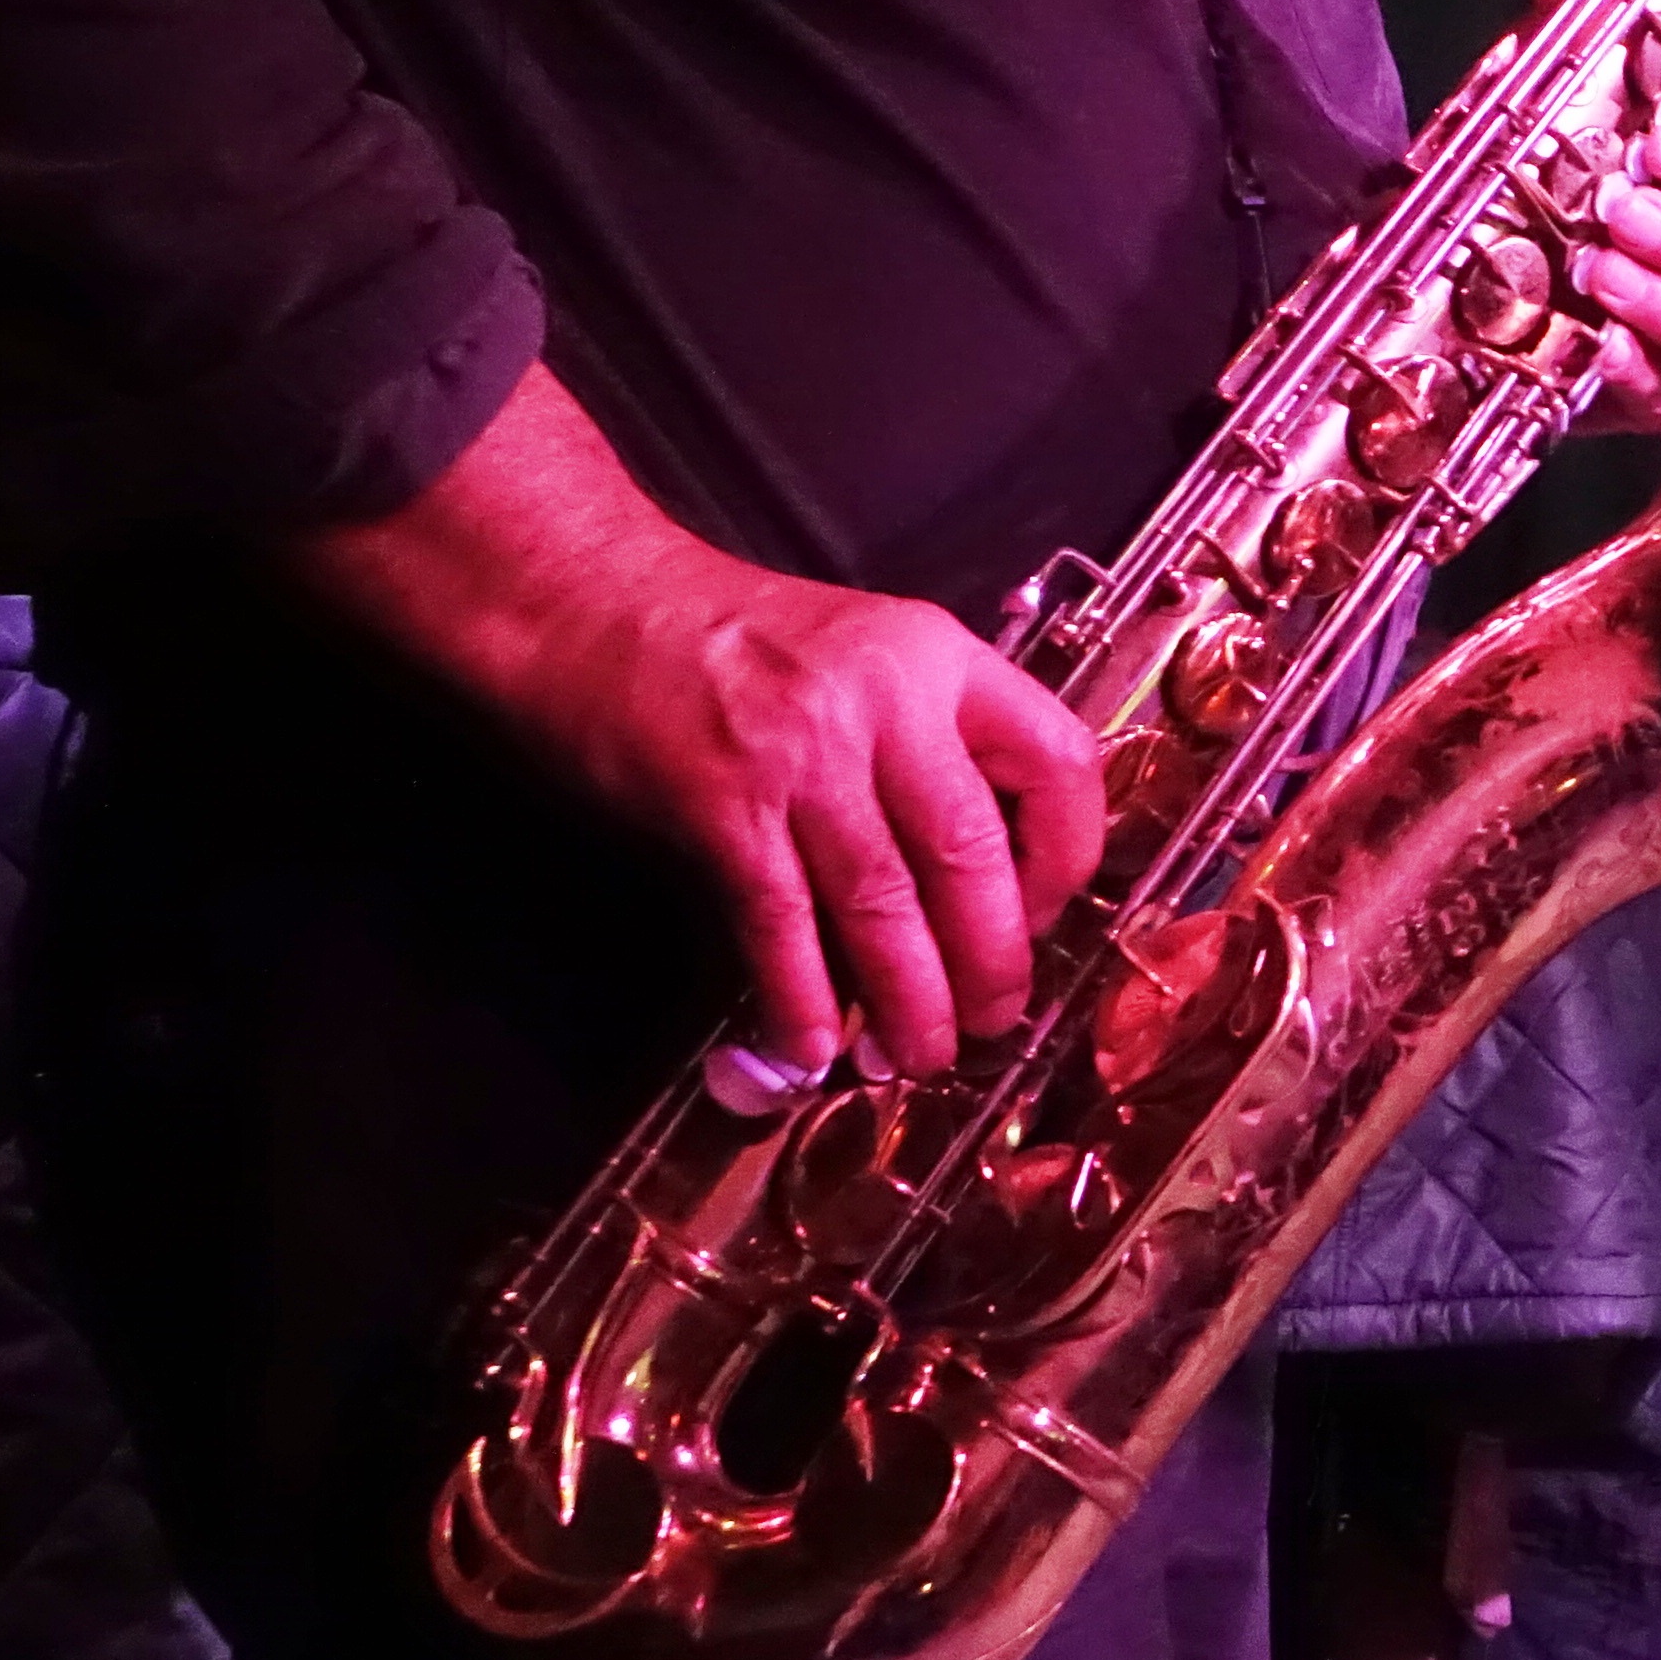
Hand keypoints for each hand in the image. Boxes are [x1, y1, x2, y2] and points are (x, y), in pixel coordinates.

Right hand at [523, 556, 1107, 1083]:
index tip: (1042, 917)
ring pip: (882, 900)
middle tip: (991, 1023)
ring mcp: (802, 753)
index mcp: (941, 659)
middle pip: (969, 852)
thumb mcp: (872, 656)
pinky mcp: (721, 804)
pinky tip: (811, 1048)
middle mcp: (885, 702)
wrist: (594, 603)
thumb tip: (988, 881)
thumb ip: (937, 741)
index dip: (1066, 856)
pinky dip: (800, 996)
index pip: (1058, 762)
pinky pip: (780, 920)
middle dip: (990, 959)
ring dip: (907, 997)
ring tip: (918, 1056)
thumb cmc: (739, 641)